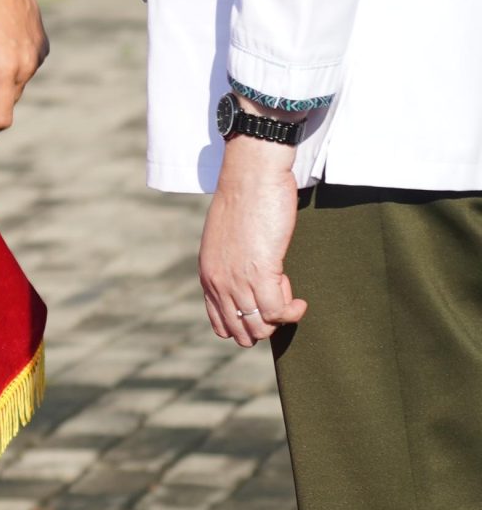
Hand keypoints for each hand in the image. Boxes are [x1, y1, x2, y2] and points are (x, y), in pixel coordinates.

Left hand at [199, 133, 308, 346]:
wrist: (251, 178)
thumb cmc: (244, 204)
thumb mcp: (226, 242)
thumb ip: (231, 265)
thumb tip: (249, 280)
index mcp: (208, 276)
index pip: (221, 324)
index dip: (247, 323)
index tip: (263, 304)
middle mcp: (218, 283)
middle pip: (242, 331)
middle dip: (265, 324)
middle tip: (277, 297)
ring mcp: (237, 280)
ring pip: (261, 326)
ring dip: (280, 317)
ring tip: (288, 293)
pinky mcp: (261, 272)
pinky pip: (278, 312)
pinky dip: (292, 312)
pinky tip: (300, 302)